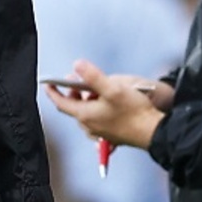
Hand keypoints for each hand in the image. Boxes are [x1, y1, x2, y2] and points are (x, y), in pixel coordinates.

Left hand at [46, 60, 167, 150]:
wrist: (153, 132)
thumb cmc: (134, 112)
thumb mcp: (112, 88)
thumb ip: (93, 76)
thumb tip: (77, 65)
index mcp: (85, 115)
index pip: (61, 103)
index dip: (53, 91)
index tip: (47, 83)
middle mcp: (89, 126)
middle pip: (74, 107)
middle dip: (73, 92)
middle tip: (78, 79)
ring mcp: (99, 132)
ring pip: (86, 113)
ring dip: (86, 100)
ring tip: (96, 89)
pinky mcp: (110, 135)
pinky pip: (97, 120)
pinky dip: (96, 109)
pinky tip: (107, 103)